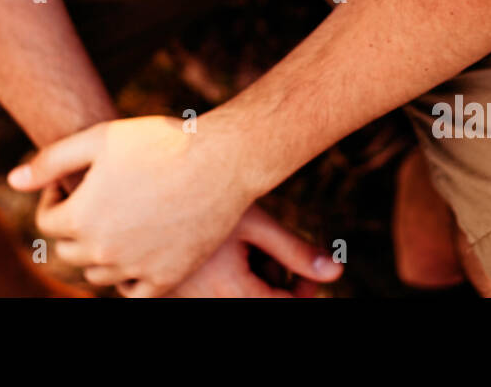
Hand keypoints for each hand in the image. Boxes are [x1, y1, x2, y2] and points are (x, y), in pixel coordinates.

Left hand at [8, 114, 256, 295]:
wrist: (221, 159)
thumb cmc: (158, 141)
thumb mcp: (99, 138)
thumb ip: (51, 161)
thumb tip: (12, 181)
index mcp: (81, 217)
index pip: (46, 224)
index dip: (53, 200)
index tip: (71, 182)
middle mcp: (104, 250)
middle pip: (69, 251)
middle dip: (73, 225)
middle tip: (96, 198)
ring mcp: (136, 267)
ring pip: (99, 273)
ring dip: (99, 250)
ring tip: (117, 218)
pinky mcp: (167, 277)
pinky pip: (134, 292)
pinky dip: (127, 277)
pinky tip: (137, 247)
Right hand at [161, 206, 341, 296]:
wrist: (151, 184)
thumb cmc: (208, 198)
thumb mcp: (257, 223)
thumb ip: (296, 252)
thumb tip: (338, 273)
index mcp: (230, 291)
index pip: (284, 306)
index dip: (304, 287)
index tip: (307, 265)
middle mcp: (205, 302)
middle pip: (259, 301)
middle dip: (272, 278)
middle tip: (269, 245)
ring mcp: (185, 297)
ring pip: (234, 297)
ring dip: (248, 276)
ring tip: (242, 241)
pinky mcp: (166, 288)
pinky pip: (207, 292)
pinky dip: (223, 275)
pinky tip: (219, 245)